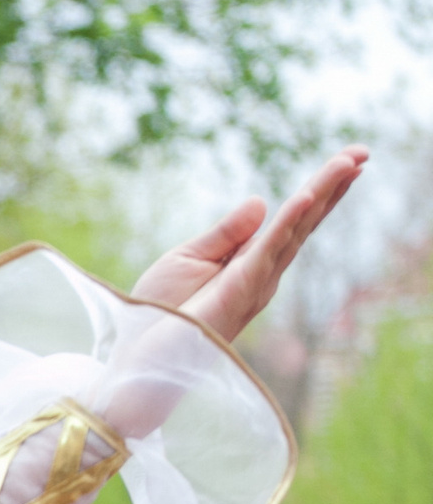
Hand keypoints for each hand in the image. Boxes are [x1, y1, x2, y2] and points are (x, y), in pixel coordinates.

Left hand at [128, 147, 365, 345]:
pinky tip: (304, 198)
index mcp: (250, 261)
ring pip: (294, 230)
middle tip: (362, 153)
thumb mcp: (190, 258)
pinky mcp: (240, 290)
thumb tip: (261, 201)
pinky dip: (286, 223)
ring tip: (347, 164)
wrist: (142, 350)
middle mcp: (262, 272)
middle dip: (333, 187)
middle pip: (304, 221)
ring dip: (320, 195)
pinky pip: (267, 251)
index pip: (292, 221)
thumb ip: (226, 233)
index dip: (318, 190)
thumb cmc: (161, 312)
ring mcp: (255, 281)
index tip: (346, 161)